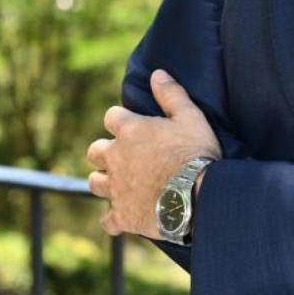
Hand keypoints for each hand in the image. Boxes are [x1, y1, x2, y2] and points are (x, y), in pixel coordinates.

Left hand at [86, 70, 221, 237]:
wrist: (199, 196)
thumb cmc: (195, 153)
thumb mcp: (190, 116)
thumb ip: (171, 94)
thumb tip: (157, 74)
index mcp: (130, 131)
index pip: (111, 117)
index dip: (121, 120)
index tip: (134, 126)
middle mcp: (115, 158)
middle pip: (94, 151)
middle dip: (106, 152)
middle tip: (125, 156)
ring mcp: (116, 189)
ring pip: (94, 183)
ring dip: (104, 181)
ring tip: (121, 183)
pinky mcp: (122, 216)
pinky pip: (107, 220)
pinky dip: (113, 218)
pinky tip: (123, 216)